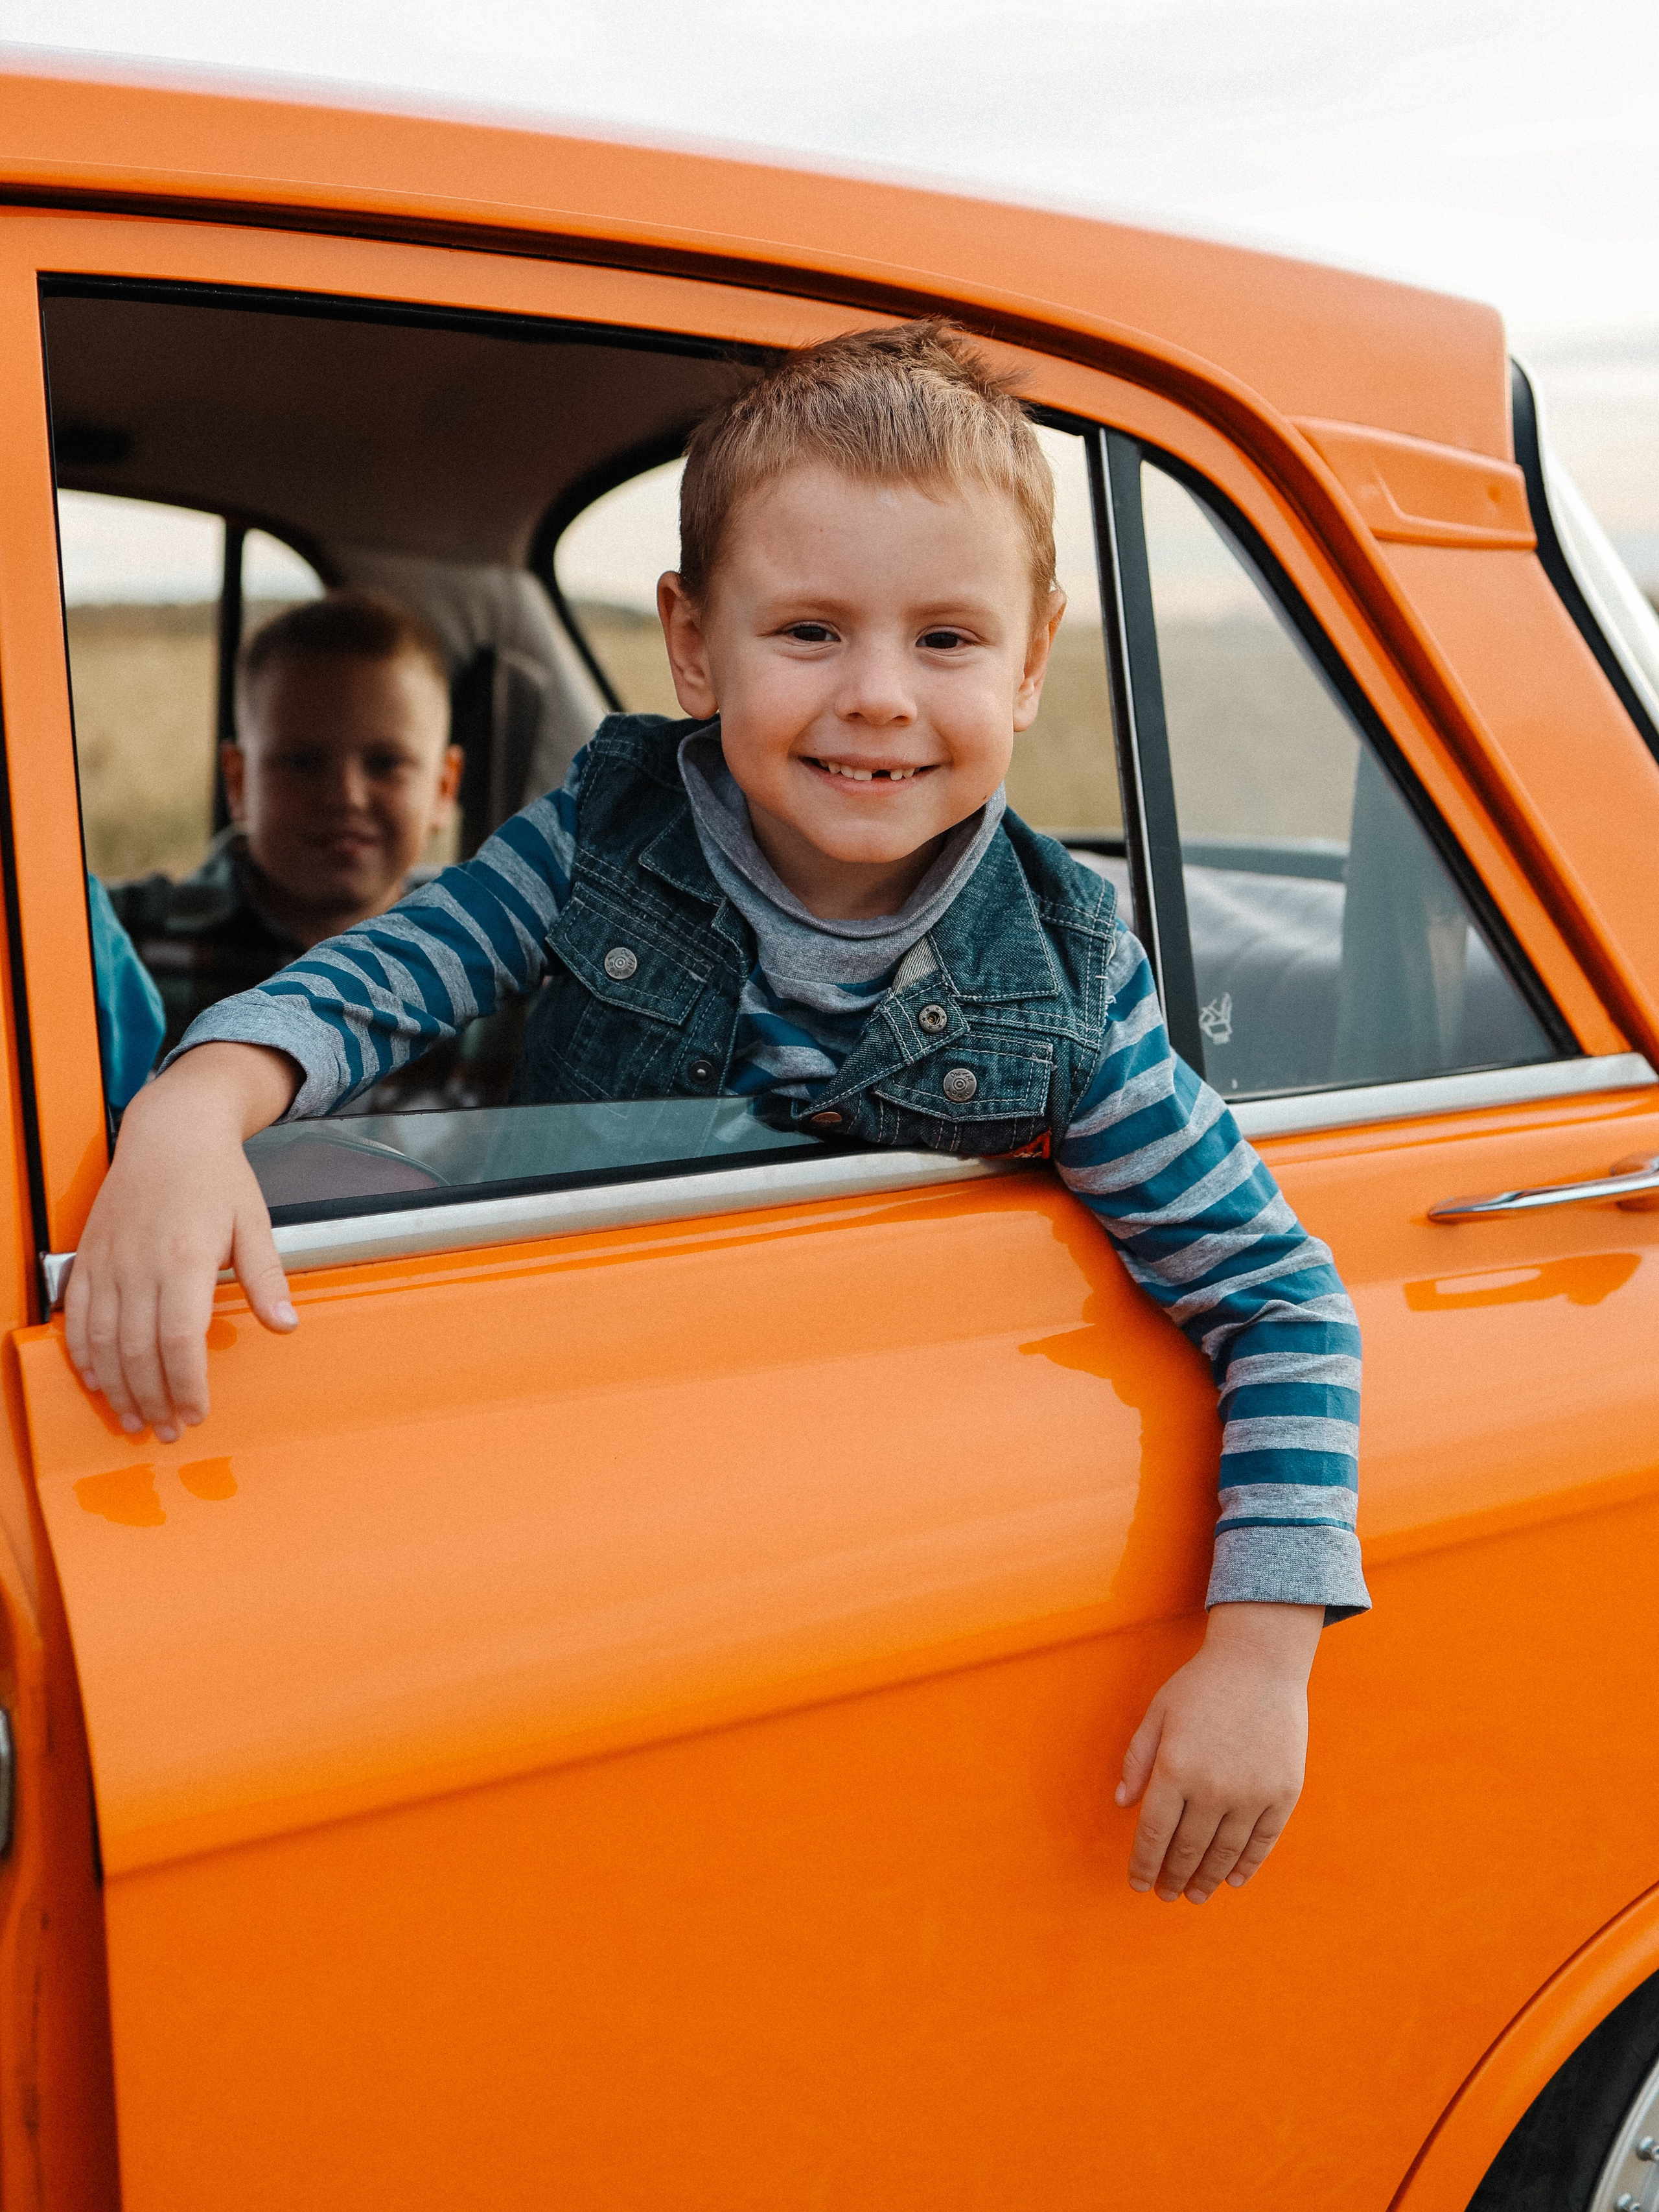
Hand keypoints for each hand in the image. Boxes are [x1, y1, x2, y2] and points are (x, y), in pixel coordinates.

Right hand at [64, 1043, 302, 1442]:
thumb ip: (266, 1278)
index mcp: (185, 1259)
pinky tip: (99, 1381)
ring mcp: (107, 1262)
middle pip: (138, 1352)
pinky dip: (84, 1355)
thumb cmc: (216, 1175)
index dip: (185, 1385)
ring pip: (102, 1342)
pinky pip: (76, 1318)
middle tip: (168, 1432)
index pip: (179, 1341)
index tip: (197, 1414)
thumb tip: (286, 1325)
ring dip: (118, 1388)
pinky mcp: (87, 1258)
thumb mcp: (254, 1222)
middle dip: (153, 1400)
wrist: (171, 1130)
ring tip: (137, 1419)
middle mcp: (139, 1264)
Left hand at [1115, 1601, 1321, 1902]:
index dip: (1144, 1864)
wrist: (1261, 1661)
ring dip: (1207, 1879)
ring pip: (1225, 1852)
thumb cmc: (1201, 1685)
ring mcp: (1252, 1793)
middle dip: (1174, 1877)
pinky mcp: (1283, 1792)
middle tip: (1167, 1894)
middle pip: (1188, 1849)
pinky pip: (1262, 1841)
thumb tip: (1123, 1804)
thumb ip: (1137, 1760)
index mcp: (1175, 1769)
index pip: (1153, 1834)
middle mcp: (1213, 1788)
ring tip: (1196, 1895)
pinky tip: (1233, 1878)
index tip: (1139, 1884)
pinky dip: (1247, 1865)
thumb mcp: (1158, 1715)